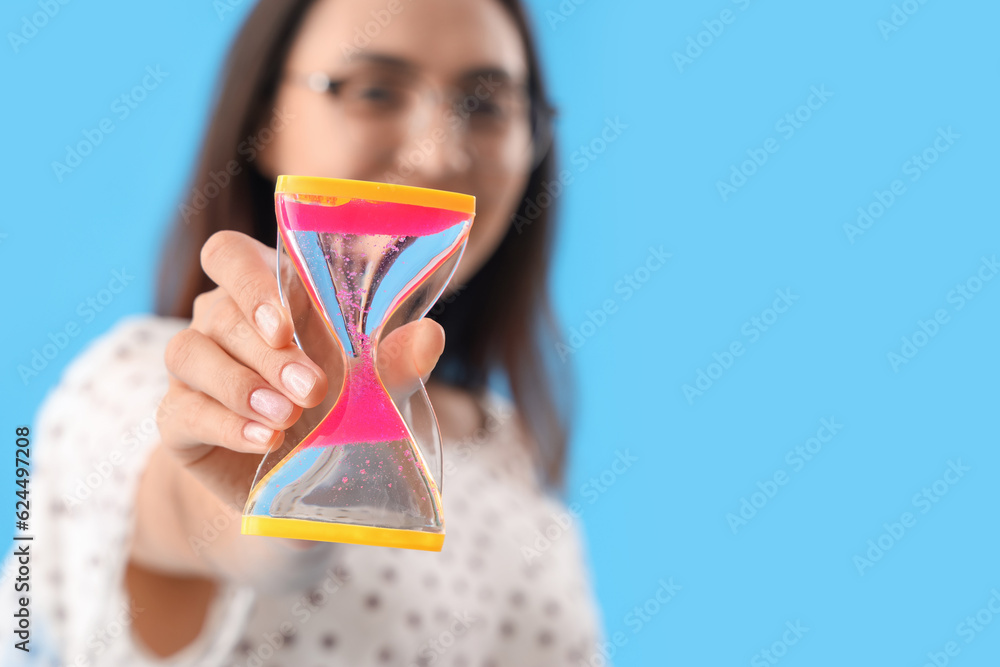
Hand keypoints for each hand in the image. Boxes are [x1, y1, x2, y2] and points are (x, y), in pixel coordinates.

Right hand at [156, 230, 445, 510]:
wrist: (304, 479)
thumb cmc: (339, 410)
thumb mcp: (374, 387)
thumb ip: (395, 360)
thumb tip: (431, 335)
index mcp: (266, 295)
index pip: (229, 256)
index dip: (250, 281)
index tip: (285, 323)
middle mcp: (221, 322)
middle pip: (218, 310)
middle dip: (268, 352)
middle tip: (313, 389)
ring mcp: (194, 370)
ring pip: (188, 353)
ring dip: (240, 384)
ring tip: (288, 418)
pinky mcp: (177, 419)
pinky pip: (181, 410)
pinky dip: (224, 424)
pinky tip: (262, 441)